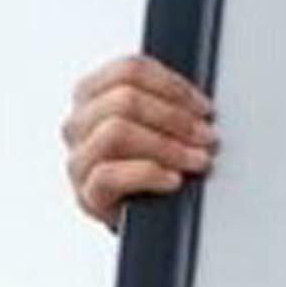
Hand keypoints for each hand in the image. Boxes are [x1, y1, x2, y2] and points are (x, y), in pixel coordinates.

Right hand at [65, 53, 216, 227]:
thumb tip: (200, 100)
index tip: (203, 106)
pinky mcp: (86, 194)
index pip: (128, 69)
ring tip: (197, 160)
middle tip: (206, 136)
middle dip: (174, 117)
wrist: (144, 217)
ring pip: (116, 132)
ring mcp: (79, 159)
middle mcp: (80, 123)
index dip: (172, 85)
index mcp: (93, 93)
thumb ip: (168, 101)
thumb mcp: (158, 124)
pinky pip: (109, 175)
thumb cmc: (152, 163)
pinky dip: (149, 174)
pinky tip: (173, 180)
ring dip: (167, 146)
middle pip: (124, 100)